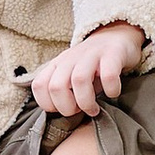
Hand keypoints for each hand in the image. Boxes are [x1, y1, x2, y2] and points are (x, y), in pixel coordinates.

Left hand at [28, 21, 146, 117]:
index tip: (63, 109)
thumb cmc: (92, 65)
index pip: (39, 86)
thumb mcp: (70, 75)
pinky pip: (108, 75)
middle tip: (79, 111)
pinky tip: (113, 93)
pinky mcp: (112, 54)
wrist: (115, 37)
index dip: (48, 104)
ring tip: (94, 110)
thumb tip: (57, 118)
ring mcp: (91, 54)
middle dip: (67, 107)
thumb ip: (61, 91)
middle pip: (56, 86)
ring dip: (86, 102)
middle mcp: (71, 58)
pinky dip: (110, 89)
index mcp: (57, 64)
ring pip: (79, 80)